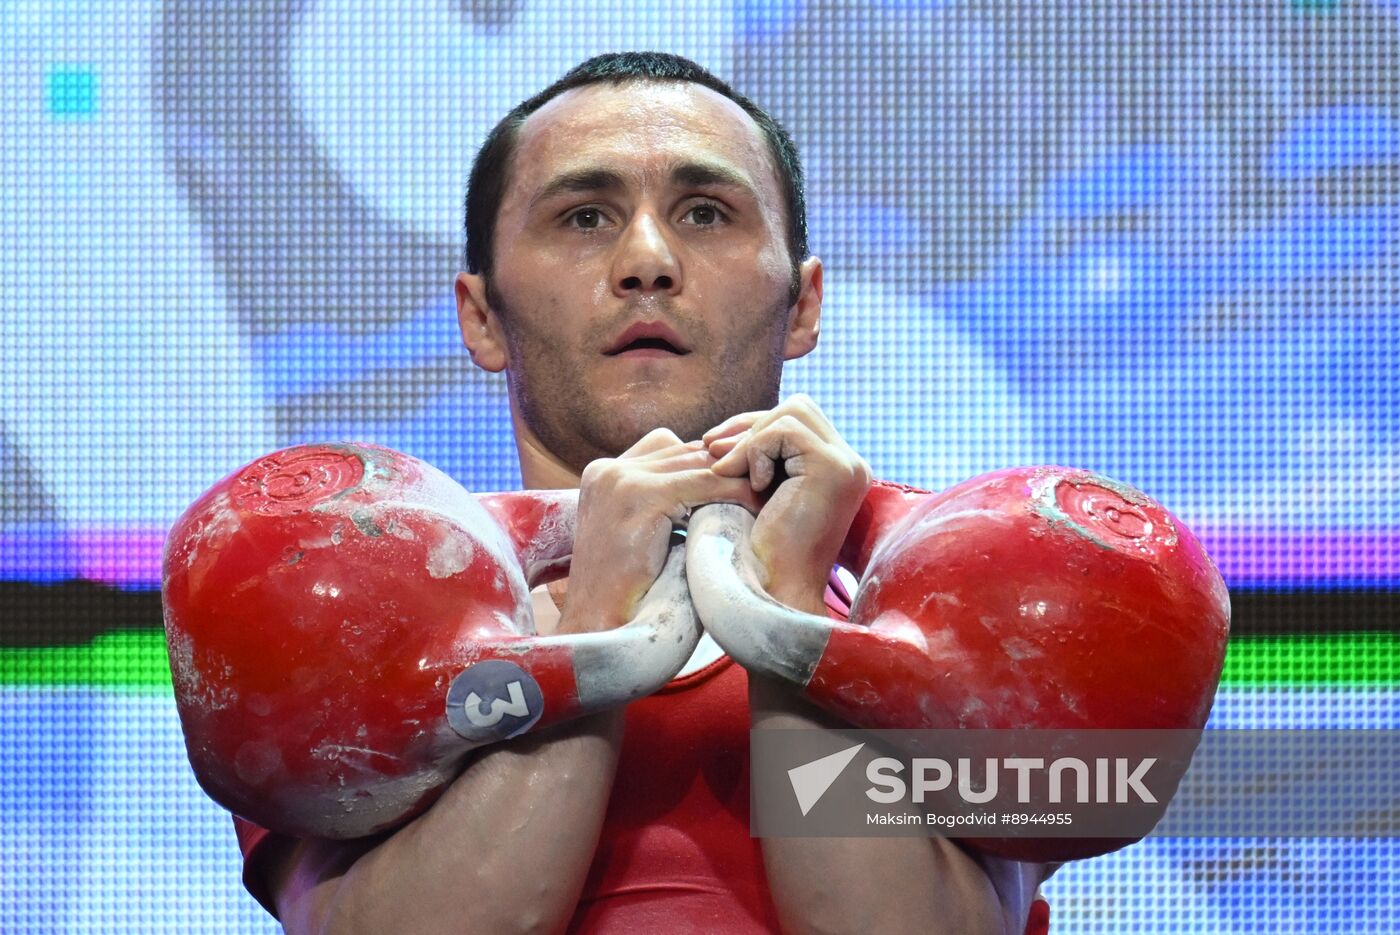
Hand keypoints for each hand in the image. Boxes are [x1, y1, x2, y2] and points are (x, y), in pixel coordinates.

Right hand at [560, 428, 762, 633]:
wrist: (600, 628)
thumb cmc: (630, 592)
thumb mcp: (641, 534)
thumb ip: (665, 503)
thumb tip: (717, 483)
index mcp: (603, 474)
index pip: (669, 447)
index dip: (708, 463)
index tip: (743, 479)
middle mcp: (607, 470)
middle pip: (686, 451)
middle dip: (728, 468)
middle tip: (767, 481)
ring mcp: (619, 481)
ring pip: (698, 463)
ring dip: (736, 477)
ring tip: (767, 494)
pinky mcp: (639, 497)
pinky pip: (704, 484)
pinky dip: (734, 492)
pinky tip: (755, 506)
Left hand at [704, 394, 870, 612]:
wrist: (771, 590)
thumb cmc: (756, 550)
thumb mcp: (755, 493)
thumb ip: (755, 460)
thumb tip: (719, 434)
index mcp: (837, 469)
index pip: (795, 420)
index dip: (753, 428)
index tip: (715, 449)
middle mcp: (851, 464)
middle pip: (797, 407)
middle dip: (749, 425)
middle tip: (714, 451)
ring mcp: (847, 465)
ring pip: (792, 412)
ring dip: (750, 438)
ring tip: (729, 473)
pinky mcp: (833, 469)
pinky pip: (785, 430)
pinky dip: (756, 450)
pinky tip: (749, 485)